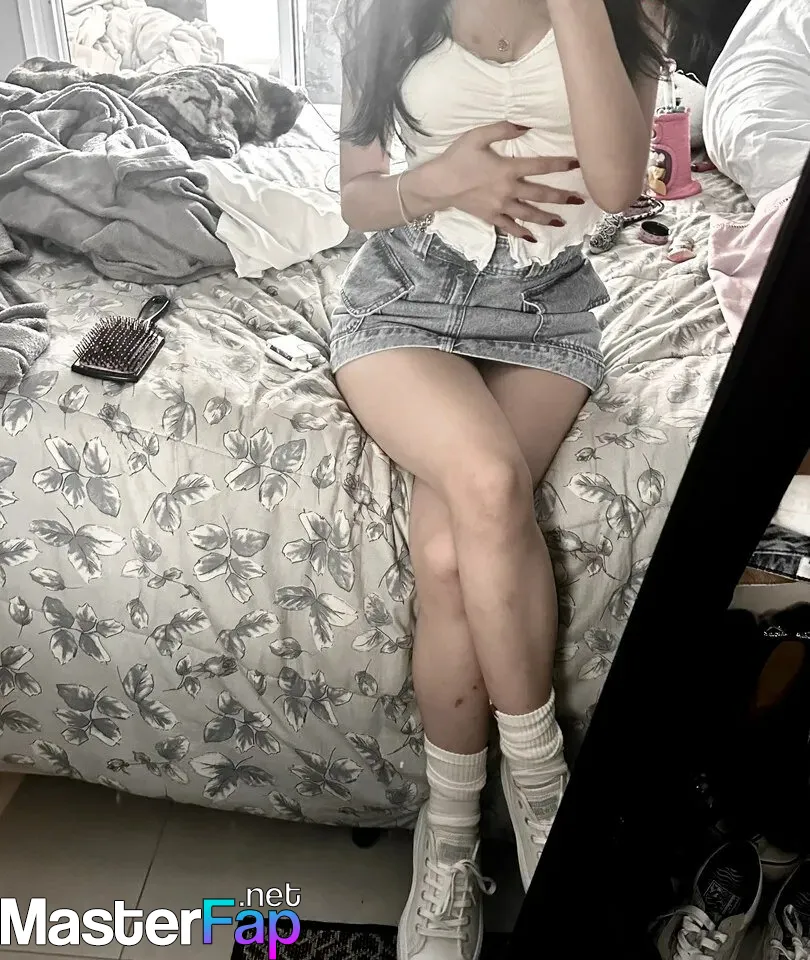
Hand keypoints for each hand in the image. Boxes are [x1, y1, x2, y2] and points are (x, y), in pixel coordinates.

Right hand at [409, 121, 582, 240]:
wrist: (437, 184)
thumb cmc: (456, 158)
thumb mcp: (477, 136)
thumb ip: (504, 129)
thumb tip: (527, 125)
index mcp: (508, 168)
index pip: (541, 166)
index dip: (561, 164)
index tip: (579, 164)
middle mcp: (508, 190)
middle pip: (541, 194)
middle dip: (562, 197)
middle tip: (580, 199)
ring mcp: (500, 206)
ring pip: (529, 214)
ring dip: (547, 218)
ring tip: (562, 221)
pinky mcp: (491, 217)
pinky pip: (510, 227)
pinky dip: (522, 233)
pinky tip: (534, 238)